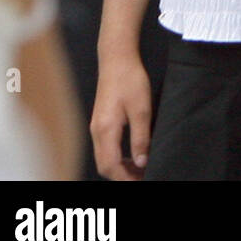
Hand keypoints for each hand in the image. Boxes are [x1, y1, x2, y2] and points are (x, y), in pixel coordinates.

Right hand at [90, 53, 152, 180]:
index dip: (126, 178)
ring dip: (120, 168)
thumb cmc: (130, 80)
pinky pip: (105, 148)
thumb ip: (141, 137)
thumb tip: (142, 162)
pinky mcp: (100, 122)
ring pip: (104, 158)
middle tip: (143, 177)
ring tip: (140, 170)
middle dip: (122, 177)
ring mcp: (96, 127)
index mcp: (106, 130)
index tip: (142, 181)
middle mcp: (97, 132)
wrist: (117, 59)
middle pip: (105, 166)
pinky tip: (132, 155)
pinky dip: (117, 157)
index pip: (111, 166)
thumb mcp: (142, 109)